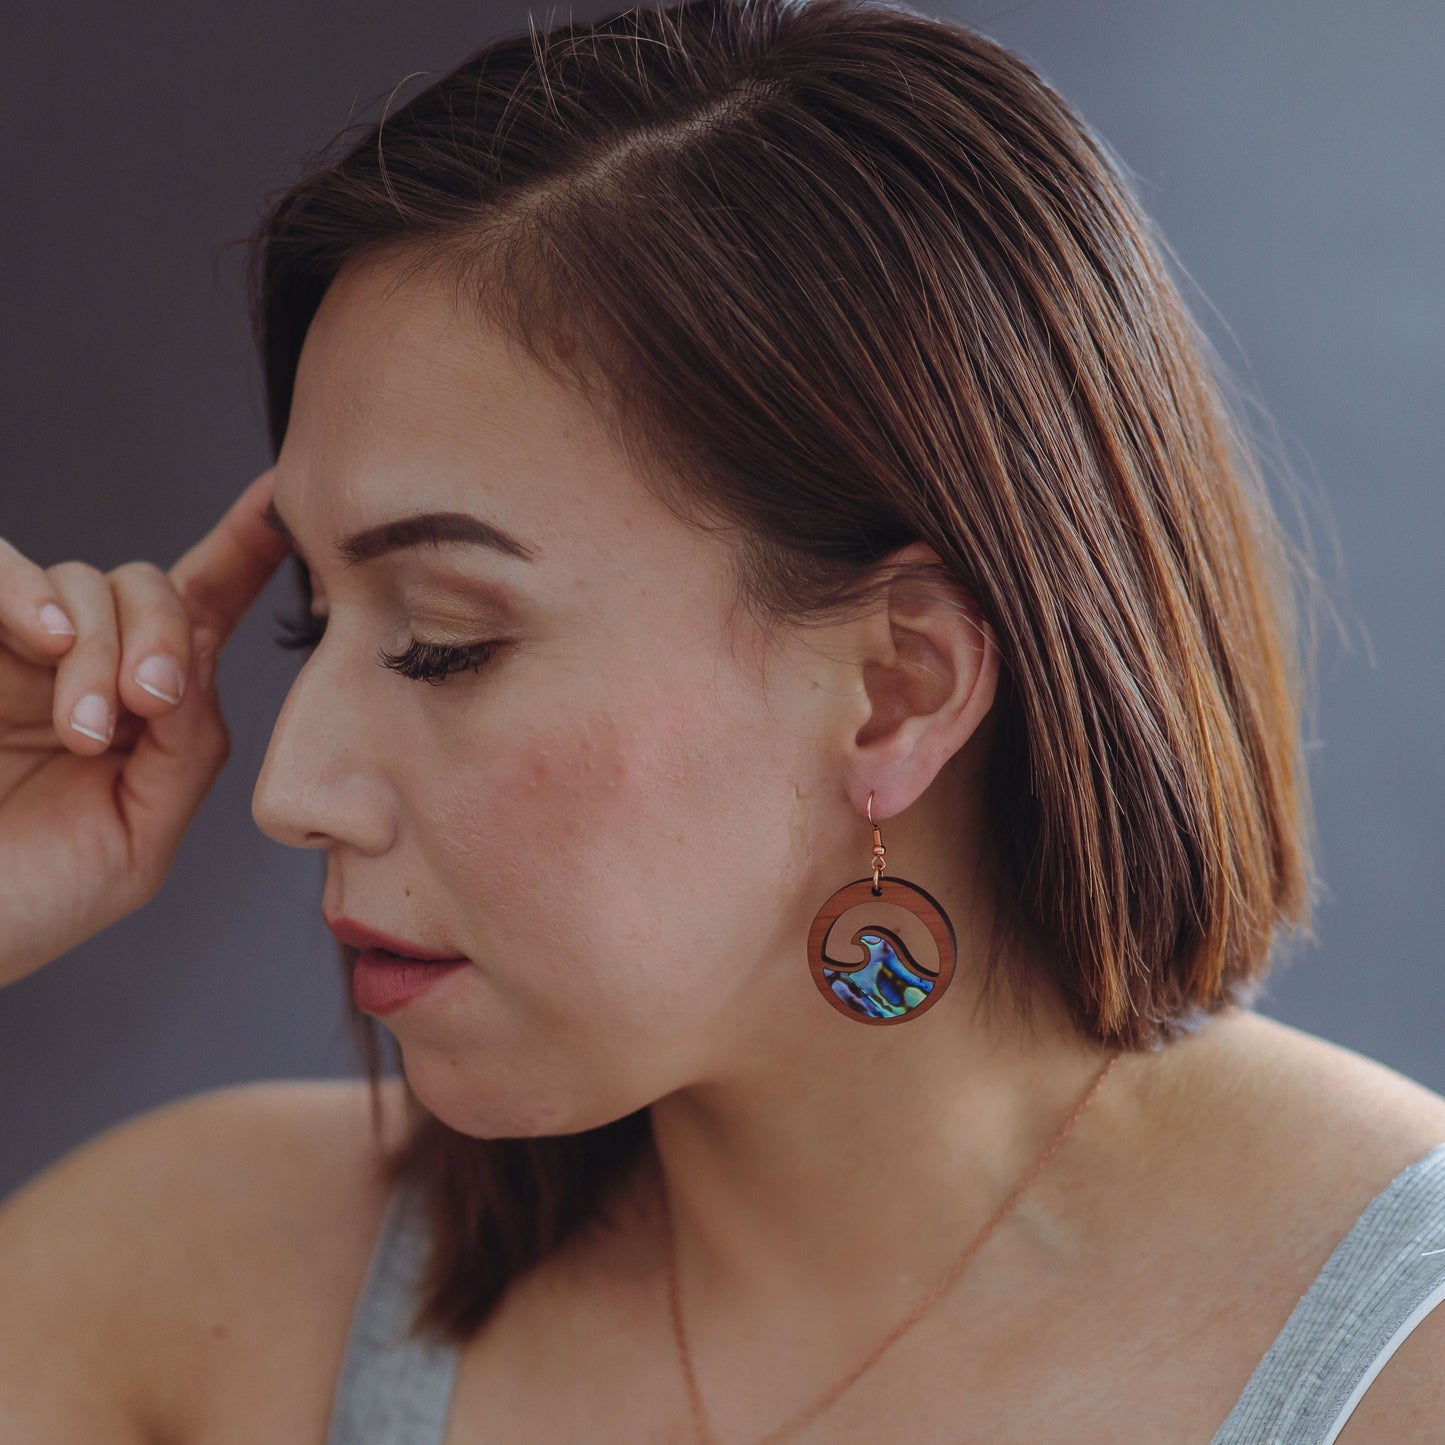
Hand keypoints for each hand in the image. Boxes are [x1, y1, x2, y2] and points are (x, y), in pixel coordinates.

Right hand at [0, 469, 289, 986]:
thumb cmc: (23, 903)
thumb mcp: (135, 842)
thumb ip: (186, 753)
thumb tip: (198, 663)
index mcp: (137, 715)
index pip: (200, 615)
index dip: (244, 553)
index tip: (281, 502)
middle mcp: (78, 669)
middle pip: (150, 589)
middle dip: (165, 635)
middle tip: (148, 707)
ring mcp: (9, 654)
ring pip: (81, 582)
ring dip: (102, 643)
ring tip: (86, 729)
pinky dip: (22, 588)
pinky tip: (46, 641)